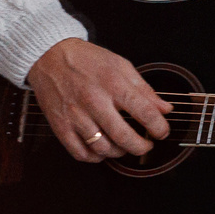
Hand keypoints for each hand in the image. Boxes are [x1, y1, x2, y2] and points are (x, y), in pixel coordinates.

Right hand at [26, 38, 170, 162]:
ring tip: (123, 145)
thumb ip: (144, 89)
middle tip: (146, 145)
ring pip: (103, 149)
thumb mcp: (121, 66)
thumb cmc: (86, 60)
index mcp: (113, 84)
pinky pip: (81, 153)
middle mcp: (94, 101)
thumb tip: (165, 109)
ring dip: (119, 152)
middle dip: (142, 147)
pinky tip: (101, 149)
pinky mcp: (61, 126)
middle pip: (124, 137)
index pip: (144, 112)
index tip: (161, 132)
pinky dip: (95, 157)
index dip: (159, 127)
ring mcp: (75, 116)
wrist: (49, 56)